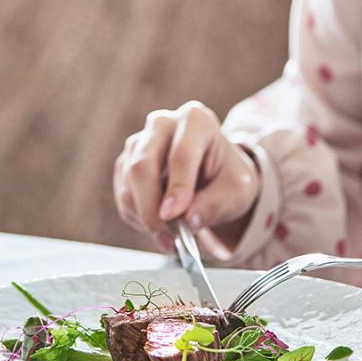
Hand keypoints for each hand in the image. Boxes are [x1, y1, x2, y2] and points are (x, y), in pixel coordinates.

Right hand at [113, 101, 260, 252]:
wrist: (214, 176)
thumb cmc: (227, 176)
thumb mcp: (238, 191)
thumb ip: (216, 204)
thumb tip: (188, 222)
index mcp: (195, 120)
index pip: (181, 154)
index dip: (177, 187)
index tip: (174, 216)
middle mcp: (162, 124)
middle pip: (143, 166)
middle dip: (151, 209)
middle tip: (168, 240)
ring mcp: (139, 142)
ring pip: (129, 184)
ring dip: (146, 218)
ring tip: (172, 237)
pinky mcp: (125, 163)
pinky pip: (124, 196)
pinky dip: (139, 217)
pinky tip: (161, 223)